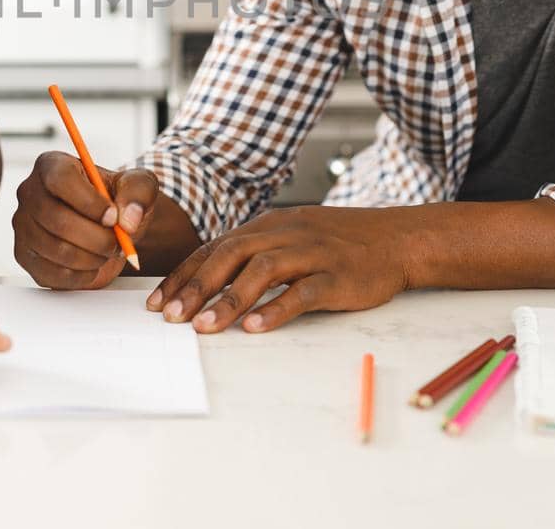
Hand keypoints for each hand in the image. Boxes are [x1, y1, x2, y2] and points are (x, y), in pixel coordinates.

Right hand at [12, 150, 159, 289]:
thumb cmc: (118, 200)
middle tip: (118, 242)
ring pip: (56, 249)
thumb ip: (139, 193)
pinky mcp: (25, 256)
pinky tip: (93, 264)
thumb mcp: (139, 186)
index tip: (113, 217)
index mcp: (52, 165)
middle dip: (97, 238)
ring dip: (92, 257)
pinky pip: (52, 273)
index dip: (89, 202)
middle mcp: (30, 192)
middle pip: (57, 220)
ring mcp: (23, 226)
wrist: (110, 227)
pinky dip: (81, 275)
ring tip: (107, 251)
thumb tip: (127, 219)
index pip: (61, 180)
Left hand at [147, 206, 417, 332]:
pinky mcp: (337, 276)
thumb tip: (208, 282)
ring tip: (204, 328)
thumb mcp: (291, 238)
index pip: (215, 249)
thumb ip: (255, 254)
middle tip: (172, 317)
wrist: (397, 239)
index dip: (184, 275)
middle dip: (196, 287)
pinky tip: (256, 327)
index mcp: (268, 226)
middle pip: (231, 255)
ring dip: (229, 300)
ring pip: (262, 271)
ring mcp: (312, 253)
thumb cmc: (339, 244)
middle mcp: (285, 234)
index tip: (158, 303)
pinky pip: (303, 291)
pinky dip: (277, 308)